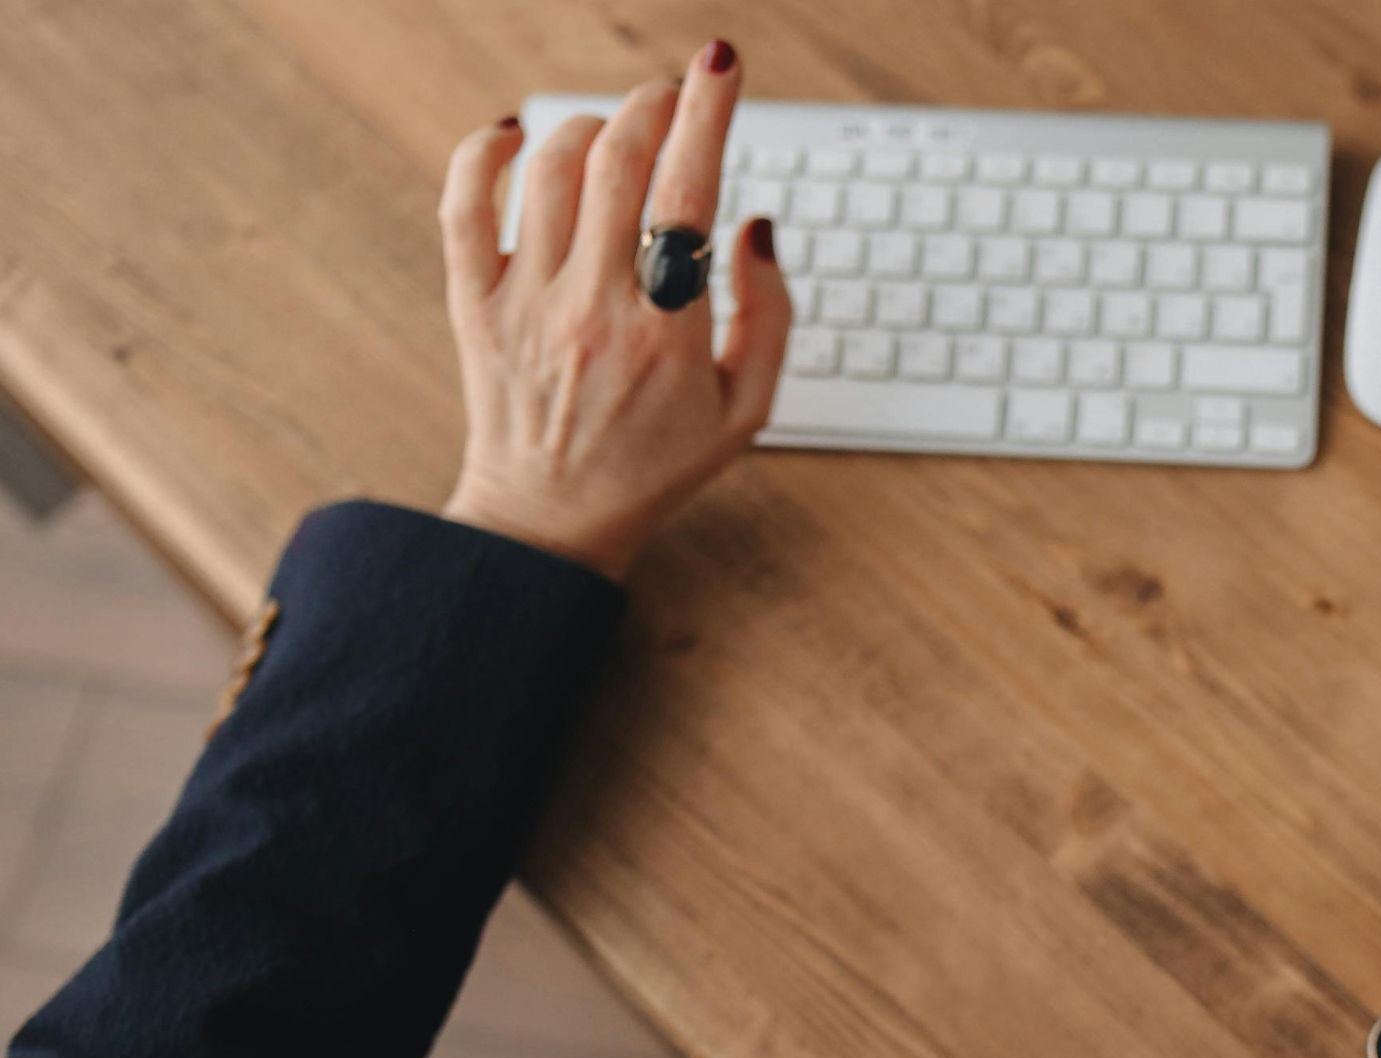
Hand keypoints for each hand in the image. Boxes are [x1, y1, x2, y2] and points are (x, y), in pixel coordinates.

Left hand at [435, 40, 788, 579]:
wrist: (549, 522)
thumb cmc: (654, 465)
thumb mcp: (746, 410)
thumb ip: (770, 316)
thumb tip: (756, 224)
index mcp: (667, 334)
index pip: (688, 193)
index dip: (708, 113)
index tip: (720, 67)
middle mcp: (592, 308)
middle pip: (618, 162)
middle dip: (653, 106)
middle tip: (673, 98)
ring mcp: (525, 303)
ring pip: (550, 169)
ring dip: (590, 127)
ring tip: (616, 136)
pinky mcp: (474, 305)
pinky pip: (463, 204)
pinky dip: (484, 152)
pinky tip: (513, 132)